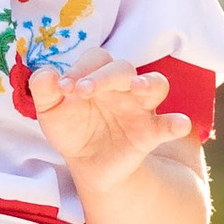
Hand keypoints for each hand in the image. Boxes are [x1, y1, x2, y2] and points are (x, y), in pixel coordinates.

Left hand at [26, 54, 190, 200]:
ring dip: (148, 83)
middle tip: (83, 92)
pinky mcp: (150, 133)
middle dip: (104, 76)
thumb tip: (47, 73)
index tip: (63, 88)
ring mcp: (140, 108)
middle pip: (123, 68)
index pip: (96, 59)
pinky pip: (168, 125)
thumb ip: (43, 90)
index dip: (80, 69)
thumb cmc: (71, 128)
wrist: (86, 164)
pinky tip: (180, 124)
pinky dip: (177, 123)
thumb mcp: (50, 111)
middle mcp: (123, 87)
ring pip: (156, 84)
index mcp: (99, 76)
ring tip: (137, 87)